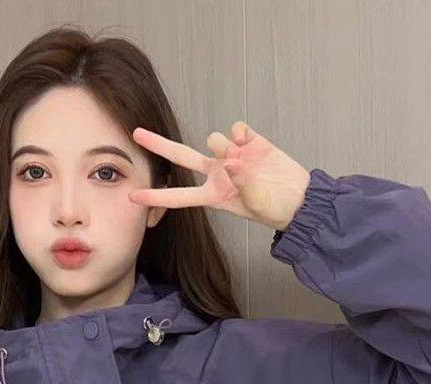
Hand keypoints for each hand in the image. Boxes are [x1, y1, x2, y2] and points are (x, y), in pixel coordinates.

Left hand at [128, 122, 310, 231]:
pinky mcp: (248, 141)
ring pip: (213, 138)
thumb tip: (229, 158)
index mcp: (213, 194)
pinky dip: (239, 132)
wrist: (298, 198)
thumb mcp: (253, 201)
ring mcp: (231, 155)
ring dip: (222, 143)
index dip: (156, 196)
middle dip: (159, 145)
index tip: (133, 196)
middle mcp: (217, 173)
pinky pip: (235, 128)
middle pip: (181, 157)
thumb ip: (239, 179)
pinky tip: (248, 142)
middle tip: (136, 133)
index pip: (178, 196)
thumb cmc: (273, 207)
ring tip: (240, 155)